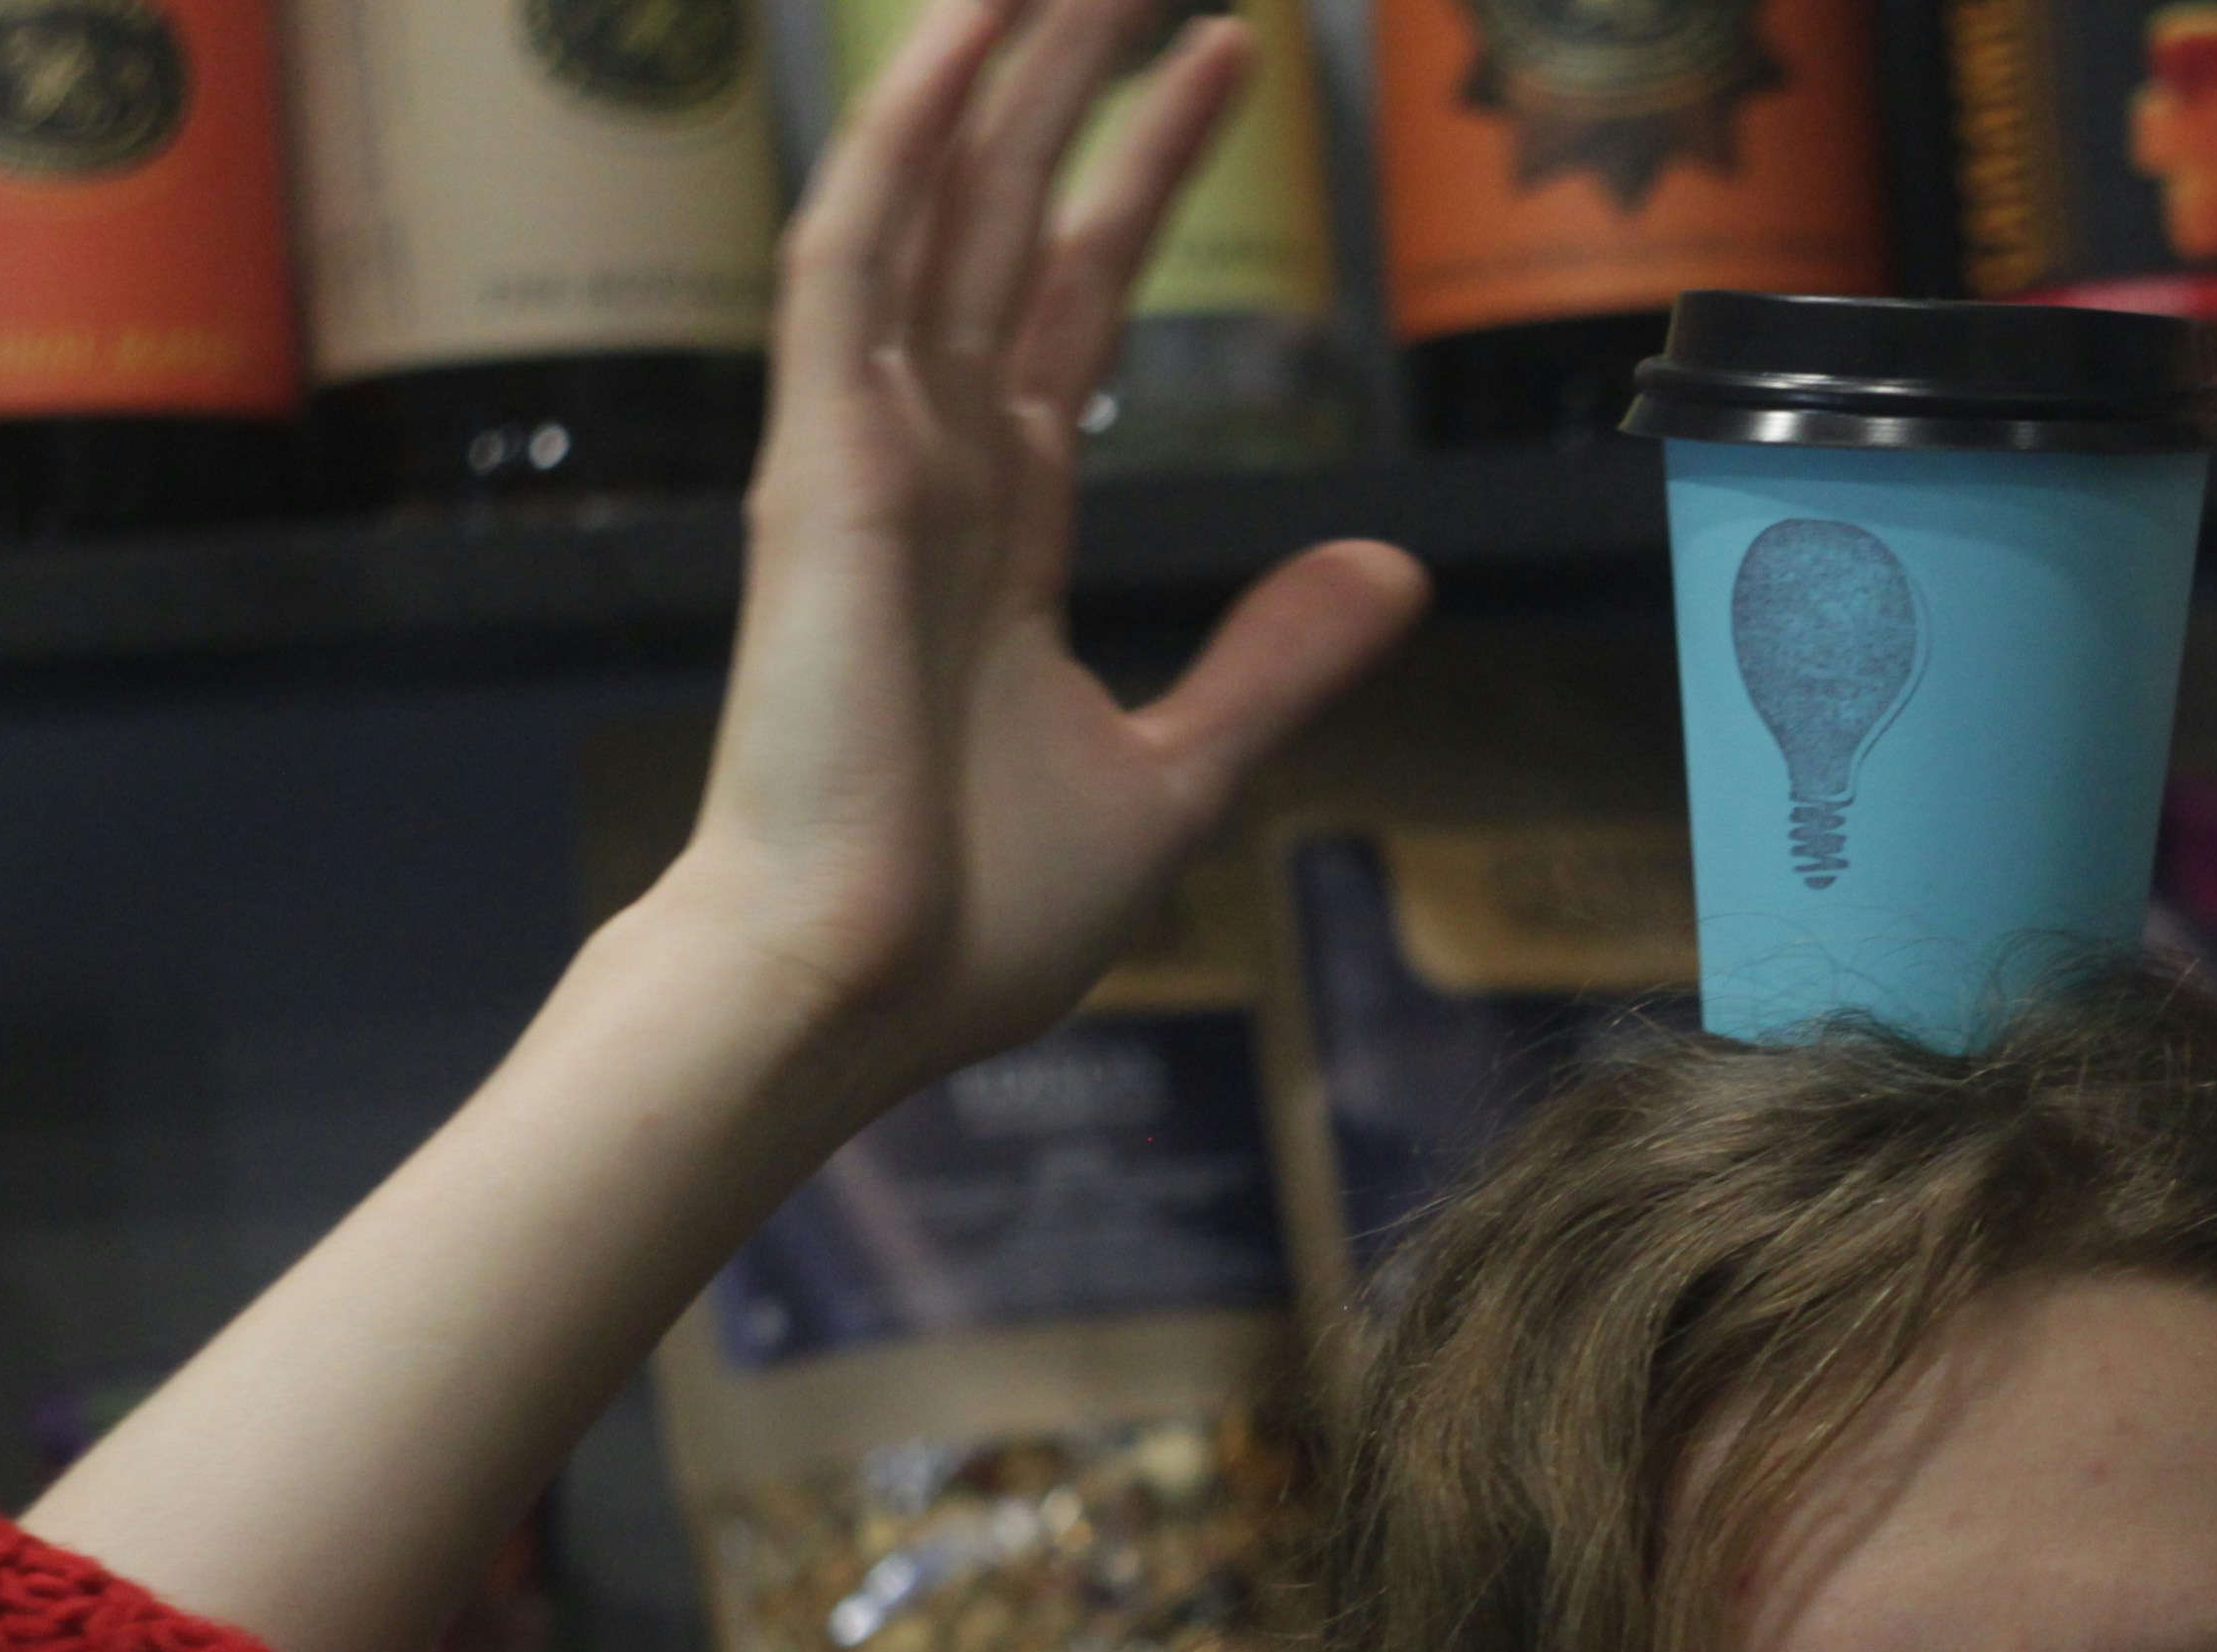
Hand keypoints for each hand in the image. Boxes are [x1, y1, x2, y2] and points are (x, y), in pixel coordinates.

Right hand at [652, 0, 1425, 1101]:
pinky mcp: (823, 465)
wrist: (862, 991)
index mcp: (997, 525)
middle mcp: (923, 460)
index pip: (1071, 294)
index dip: (1139, 171)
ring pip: (936, 198)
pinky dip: (904, 140)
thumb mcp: (1180, 774)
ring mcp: (865, 451)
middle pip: (1010, 214)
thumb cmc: (976, 918)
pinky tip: (965, 36)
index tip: (1217, 59)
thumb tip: (1394, 564)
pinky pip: (854, 258)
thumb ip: (1277, 661)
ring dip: (1000, 63)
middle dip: (1079, 77)